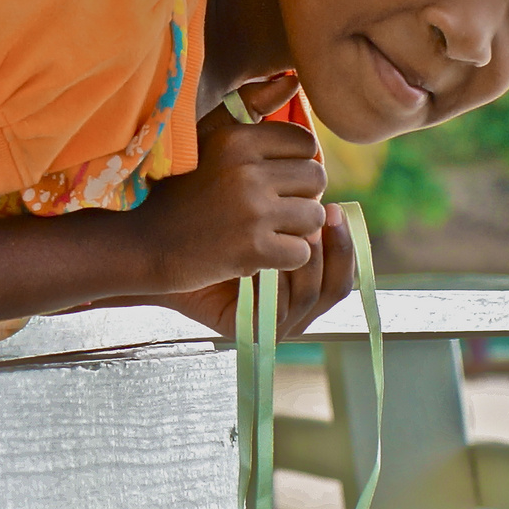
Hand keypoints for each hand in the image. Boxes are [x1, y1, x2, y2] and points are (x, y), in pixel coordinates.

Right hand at [131, 75, 355, 335]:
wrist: (143, 244)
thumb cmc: (179, 187)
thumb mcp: (205, 135)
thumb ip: (249, 104)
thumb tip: (292, 80)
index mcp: (237, 139)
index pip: (305, 143)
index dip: (296, 162)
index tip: (273, 179)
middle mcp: (246, 171)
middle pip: (316, 178)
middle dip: (301, 194)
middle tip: (273, 208)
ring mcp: (251, 211)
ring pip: (313, 215)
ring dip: (296, 228)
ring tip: (267, 229)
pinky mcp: (253, 250)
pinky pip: (301, 252)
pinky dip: (286, 257)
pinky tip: (261, 252)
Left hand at [148, 200, 355, 338]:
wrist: (161, 253)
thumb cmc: (209, 226)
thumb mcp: (259, 212)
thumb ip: (292, 204)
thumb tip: (326, 176)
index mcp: (300, 283)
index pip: (342, 271)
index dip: (347, 243)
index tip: (336, 206)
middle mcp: (293, 308)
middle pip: (337, 288)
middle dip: (339, 249)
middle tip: (326, 213)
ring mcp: (276, 324)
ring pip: (314, 296)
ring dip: (313, 260)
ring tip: (303, 227)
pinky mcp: (254, 332)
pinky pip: (284, 308)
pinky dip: (284, 280)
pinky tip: (275, 253)